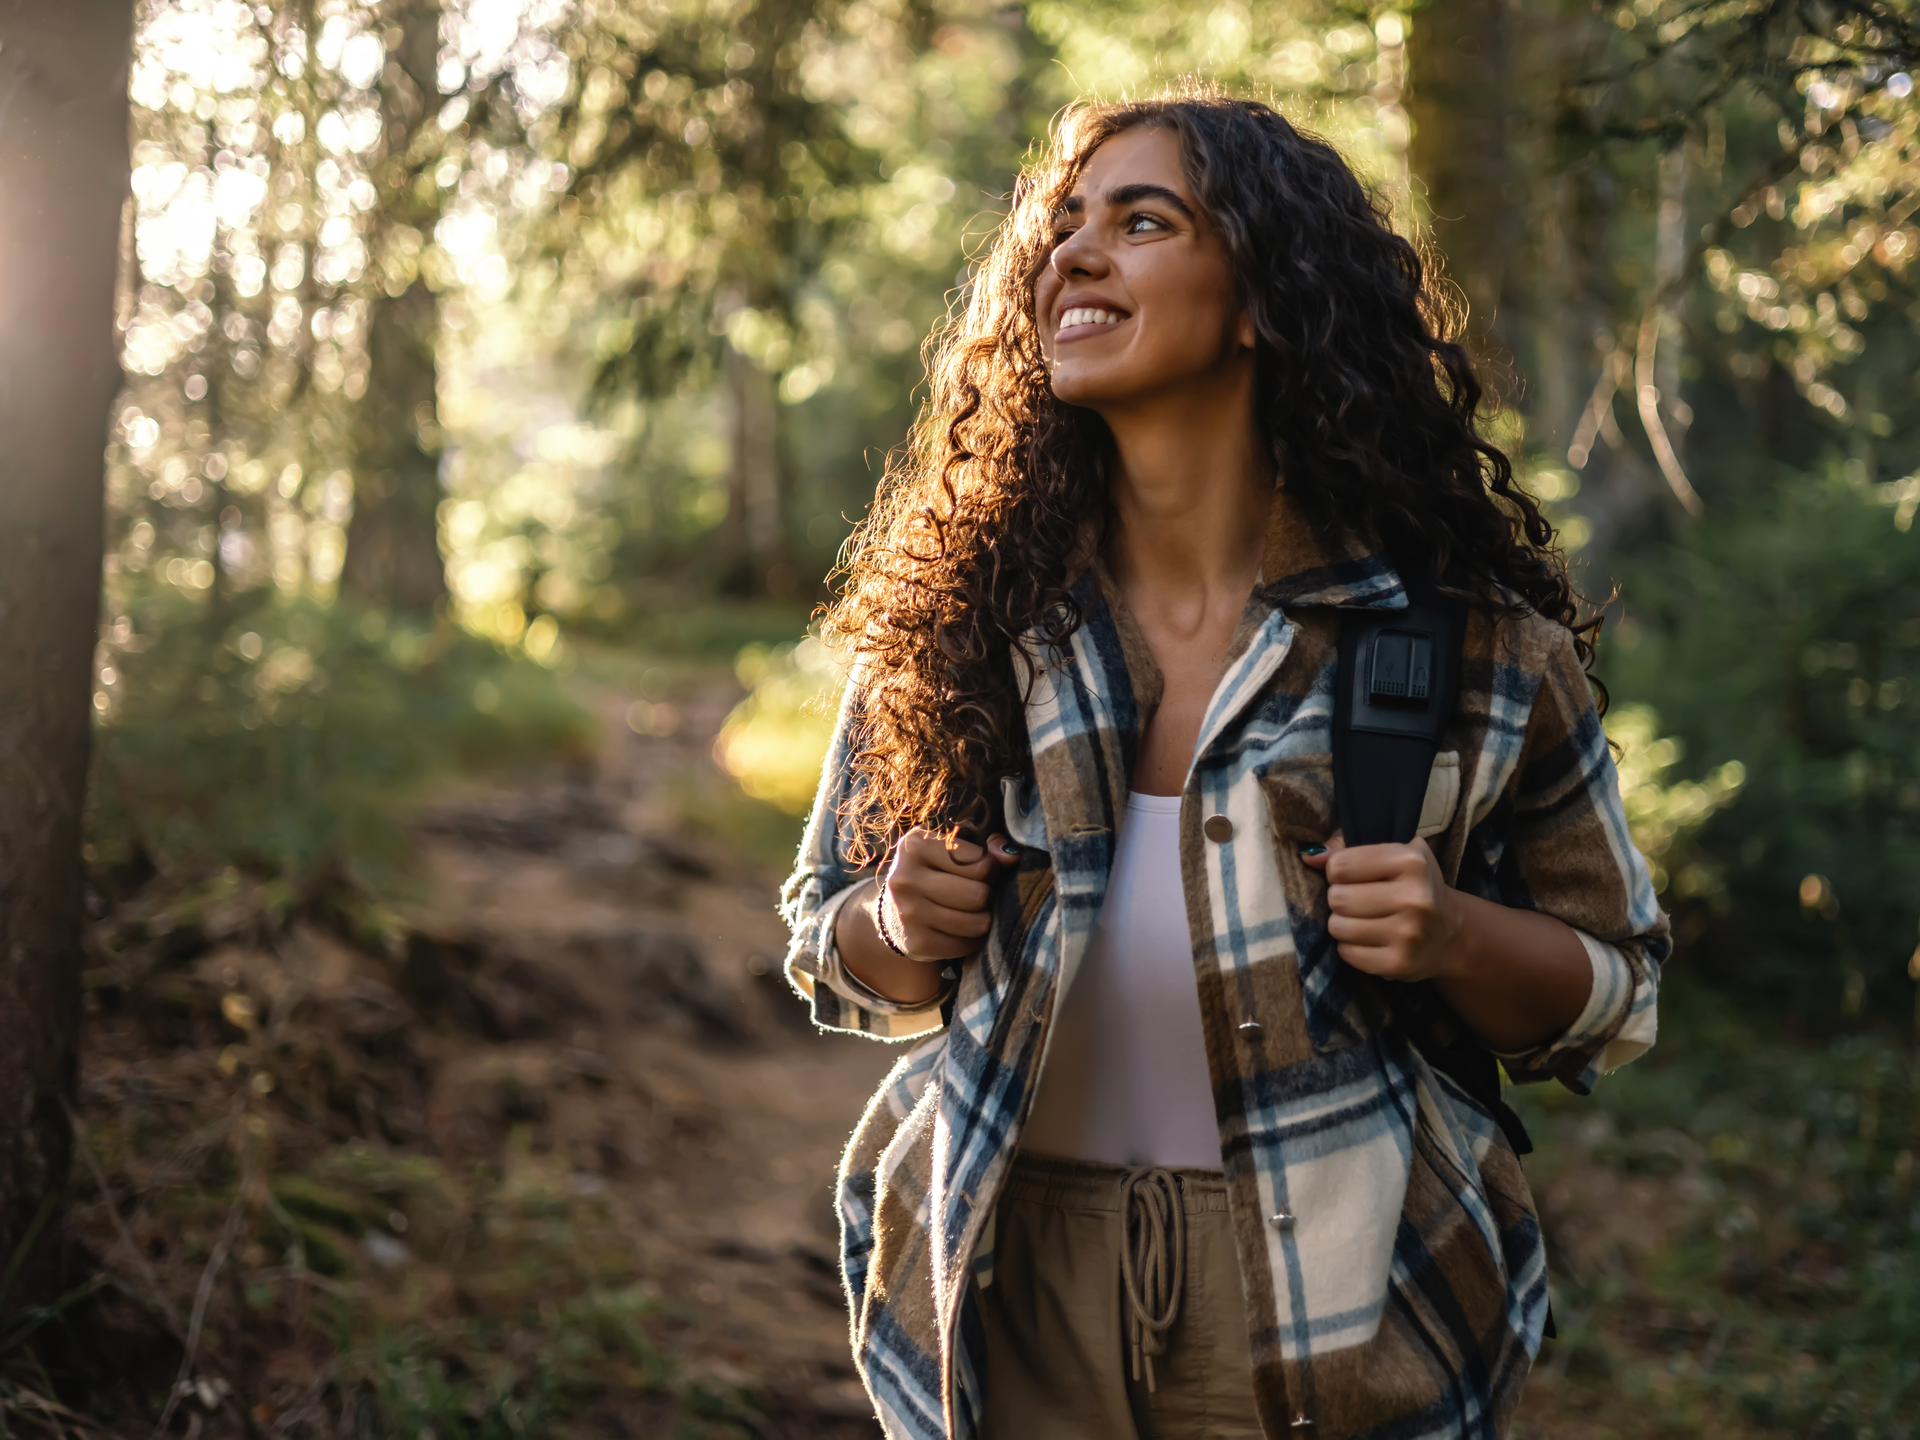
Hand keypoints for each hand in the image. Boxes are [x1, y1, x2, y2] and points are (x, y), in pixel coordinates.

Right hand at [878, 827, 1021, 960]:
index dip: (989, 869)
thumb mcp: (951, 851)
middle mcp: (905, 878)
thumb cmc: (934, 875)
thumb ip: (985, 847)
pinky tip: (961, 932)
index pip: (981, 862)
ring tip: (971, 913)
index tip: (978, 873)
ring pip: (977, 922)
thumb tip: (1011, 856)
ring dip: (982, 920)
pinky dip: (972, 941)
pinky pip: (966, 945)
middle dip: (986, 897)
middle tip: (977, 896)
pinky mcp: (916, 943)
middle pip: (979, 894)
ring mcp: (908, 913)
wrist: (895, 914)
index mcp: (916, 846)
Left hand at [1301, 832, 1464, 982]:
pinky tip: (1370, 940)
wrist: (1451, 934)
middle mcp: (1414, 897)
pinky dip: (1351, 947)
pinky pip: (1347, 953)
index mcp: (1411, 861)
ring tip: (1363, 920)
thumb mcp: (1392, 855)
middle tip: (1359, 901)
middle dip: (1339, 899)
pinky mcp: (1399, 964)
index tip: (1354, 877)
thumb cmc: (1413, 886)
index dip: (1338, 871)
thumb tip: (1309, 856)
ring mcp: (1408, 934)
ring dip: (1343, 924)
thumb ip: (1347, 848)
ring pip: (1337, 927)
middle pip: (1337, 898)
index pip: (1340, 865)